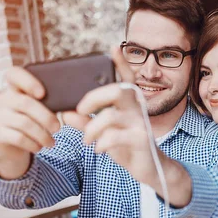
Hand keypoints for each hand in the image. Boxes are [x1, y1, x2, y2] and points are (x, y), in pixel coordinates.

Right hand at [0, 67, 60, 178]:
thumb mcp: (48, 113)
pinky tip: (39, 147)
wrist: (14, 146)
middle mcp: (4, 98)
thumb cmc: (35, 123)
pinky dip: (33, 144)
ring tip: (51, 142)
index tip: (42, 94)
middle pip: (25, 103)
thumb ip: (64, 111)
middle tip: (58, 128)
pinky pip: (18, 137)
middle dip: (46, 117)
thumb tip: (84, 118)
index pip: (13, 74)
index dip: (27, 81)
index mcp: (17, 88)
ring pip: (23, 122)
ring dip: (42, 134)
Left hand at [63, 48, 191, 205]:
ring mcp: (141, 124)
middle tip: (80, 109)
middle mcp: (138, 109)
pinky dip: (102, 143)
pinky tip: (98, 149)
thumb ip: (85, 123)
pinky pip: (115, 137)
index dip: (122, 62)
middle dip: (94, 97)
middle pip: (118, 90)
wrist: (151, 169)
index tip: (113, 47)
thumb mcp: (104, 134)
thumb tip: (67, 113)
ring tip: (86, 140)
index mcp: (130, 103)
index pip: (127, 78)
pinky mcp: (141, 140)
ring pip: (111, 116)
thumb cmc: (127, 147)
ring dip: (91, 128)